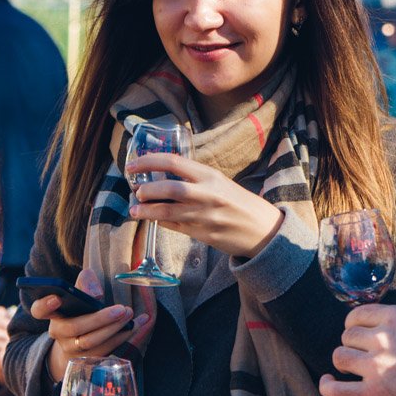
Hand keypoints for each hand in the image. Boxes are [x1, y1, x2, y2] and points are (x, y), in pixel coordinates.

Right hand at [34, 270, 147, 383]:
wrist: (77, 341)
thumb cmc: (79, 311)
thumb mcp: (78, 295)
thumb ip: (85, 285)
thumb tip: (96, 294)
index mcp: (52, 314)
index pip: (39, 310)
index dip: (45, 304)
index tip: (57, 298)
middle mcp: (59, 333)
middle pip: (75, 328)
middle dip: (100, 318)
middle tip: (121, 309)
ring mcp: (72, 349)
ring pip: (91, 342)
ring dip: (114, 328)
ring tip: (129, 314)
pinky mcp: (88, 360)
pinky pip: (106, 349)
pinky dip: (124, 336)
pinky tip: (138, 323)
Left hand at [126, 153, 282, 258]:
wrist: (262, 228)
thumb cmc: (239, 202)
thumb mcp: (219, 182)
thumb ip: (194, 179)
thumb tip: (161, 176)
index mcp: (210, 176)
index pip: (174, 162)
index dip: (149, 162)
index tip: (132, 165)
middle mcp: (207, 194)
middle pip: (169, 189)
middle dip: (147, 190)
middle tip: (136, 191)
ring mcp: (205, 215)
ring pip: (168, 212)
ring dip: (147, 211)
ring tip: (135, 210)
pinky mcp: (203, 234)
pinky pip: (175, 227)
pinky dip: (161, 223)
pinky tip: (153, 220)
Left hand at [318, 304, 395, 395]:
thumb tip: (383, 327)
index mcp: (394, 318)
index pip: (357, 314)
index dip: (355, 326)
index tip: (359, 335)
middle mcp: (381, 338)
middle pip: (347, 336)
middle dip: (352, 346)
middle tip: (363, 356)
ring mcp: (376, 366)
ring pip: (340, 357)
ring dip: (344, 363)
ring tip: (353, 370)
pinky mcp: (374, 394)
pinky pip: (338, 390)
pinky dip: (328, 387)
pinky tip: (328, 383)